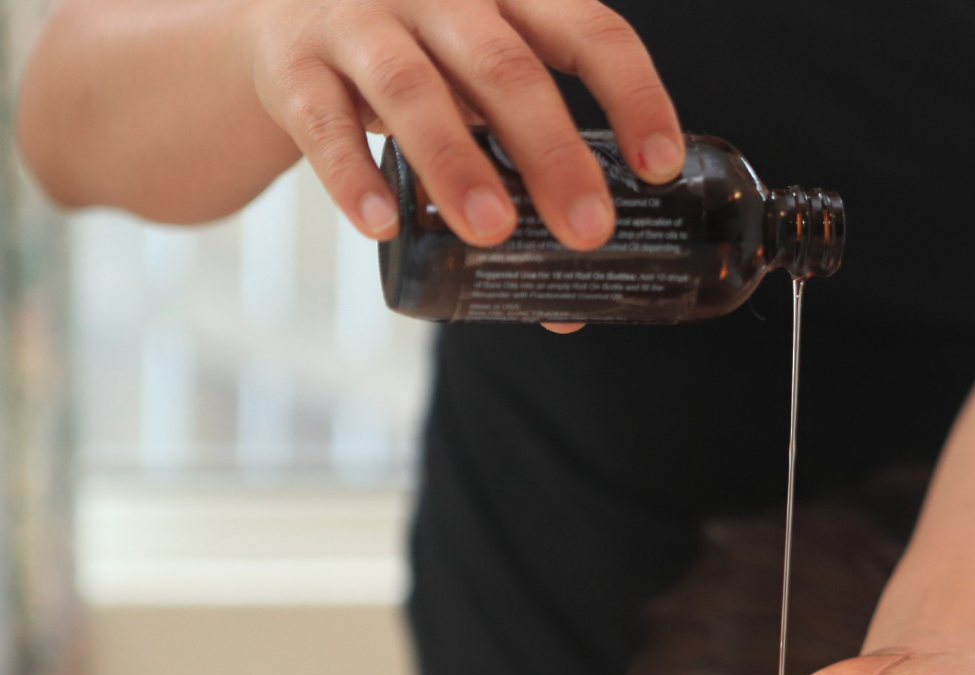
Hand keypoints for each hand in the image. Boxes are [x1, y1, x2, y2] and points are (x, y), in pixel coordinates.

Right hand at [244, 0, 682, 246]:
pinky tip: (384, 227)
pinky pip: (322, 120)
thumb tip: (569, 314)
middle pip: (505, 67)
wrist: (281, 24)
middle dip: (551, 152)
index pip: (590, 30)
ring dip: (457, 163)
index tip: (662, 168)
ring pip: (412, 87)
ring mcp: (359, 18)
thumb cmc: (420, 69)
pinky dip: (353, 175)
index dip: (633, 95)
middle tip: (589, 230)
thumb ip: (519, 178)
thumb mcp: (477, 91)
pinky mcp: (292, 60)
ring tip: (492, 233)